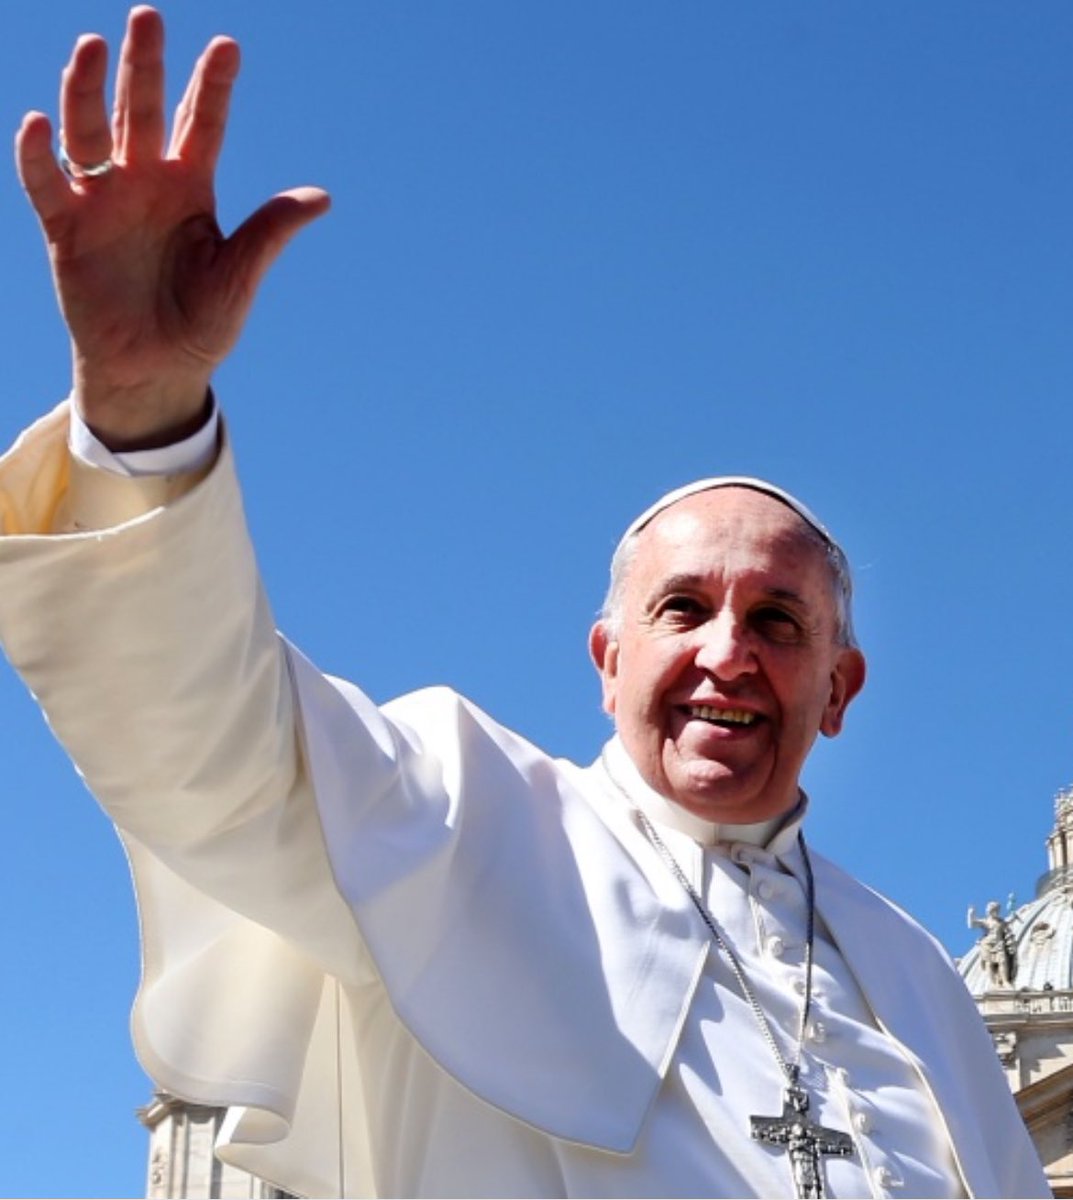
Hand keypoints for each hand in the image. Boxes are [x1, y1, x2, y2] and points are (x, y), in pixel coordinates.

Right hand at [15, 6, 329, 449]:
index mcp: (191, 188)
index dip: (212, 86)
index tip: (227, 46)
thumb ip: (269, 233)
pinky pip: (46, 184)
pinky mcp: (66, 228)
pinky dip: (39, 155)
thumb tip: (322, 197)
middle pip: (141, 110)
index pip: (203, 124)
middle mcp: (145, 182)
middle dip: (144, 65)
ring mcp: (103, 201)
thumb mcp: (240, 276)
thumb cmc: (203, 323)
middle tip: (148, 16)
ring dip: (88, 91)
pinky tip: (40, 122)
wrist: (157, 369)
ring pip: (90, 132)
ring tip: (94, 47)